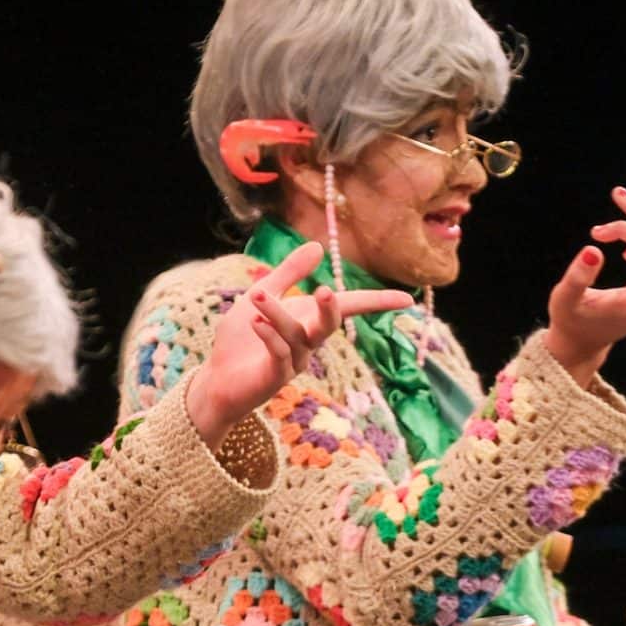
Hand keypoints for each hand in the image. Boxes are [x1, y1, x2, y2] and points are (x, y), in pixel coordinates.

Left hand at [188, 241, 411, 446]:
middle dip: (331, 309)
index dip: (378, 303)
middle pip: (331, 324)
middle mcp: (308, 342)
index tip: (407, 299)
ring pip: (297, 334)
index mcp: (308, 319)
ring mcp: (294, 362)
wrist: (218, 379)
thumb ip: (288, 273)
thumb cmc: (240, 340)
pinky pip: (280, 353)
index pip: (349, 307)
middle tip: (324, 291)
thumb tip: (318, 246)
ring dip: (276, 313)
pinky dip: (269, 336)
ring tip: (257, 297)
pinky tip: (256, 323)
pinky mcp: (276, 378)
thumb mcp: (261, 296)